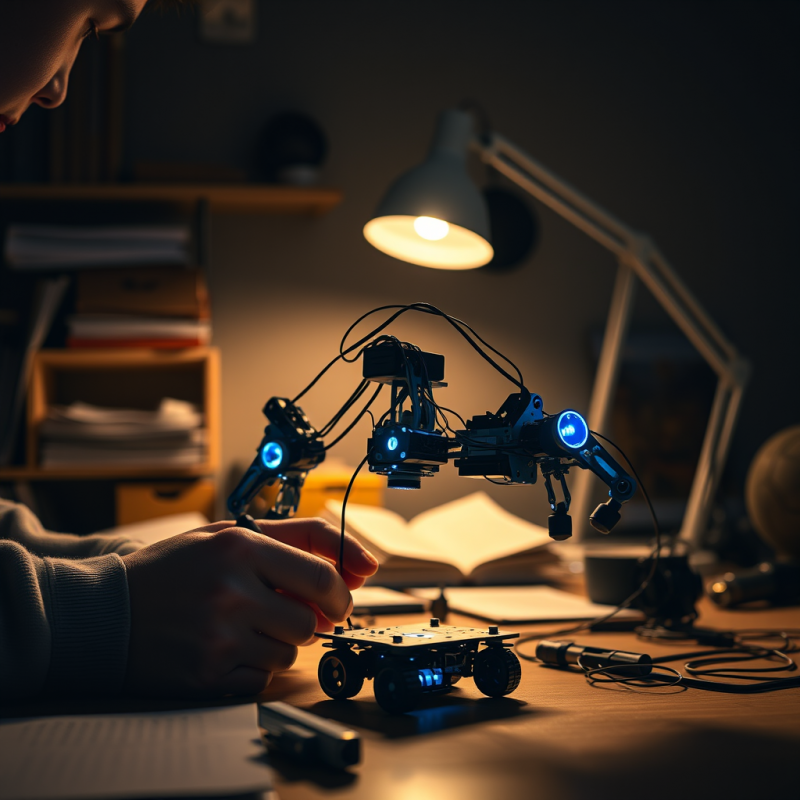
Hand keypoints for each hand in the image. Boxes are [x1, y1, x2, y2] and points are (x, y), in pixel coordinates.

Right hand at [122, 518, 377, 697]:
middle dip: (309, 620)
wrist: (106, 612)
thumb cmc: (171, 570)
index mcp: (239, 548)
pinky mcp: (207, 674)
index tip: (341, 598)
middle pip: (310, 621)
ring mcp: (219, 636)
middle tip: (288, 613)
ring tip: (245, 627)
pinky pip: (262, 679)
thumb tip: (357, 565)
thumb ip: (293, 541)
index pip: (321, 575)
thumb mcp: (226, 536)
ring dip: (279, 643)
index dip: (341, 591)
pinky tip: (228, 649)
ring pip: (289, 652)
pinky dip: (255, 668)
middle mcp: (231, 591)